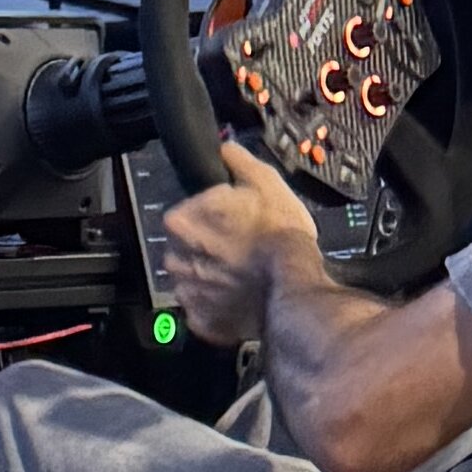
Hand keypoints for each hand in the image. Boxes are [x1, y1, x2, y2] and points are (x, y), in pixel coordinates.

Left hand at [150, 137, 319, 345]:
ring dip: (209, 277)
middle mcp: (176, 258)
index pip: (183, 213)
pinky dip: (217, 307)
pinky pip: (203, 312)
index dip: (208, 216)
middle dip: (205, 248)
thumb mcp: (265, 181)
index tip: (227, 221)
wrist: (295, 286)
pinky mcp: (203, 320)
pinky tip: (238, 297)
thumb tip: (226, 150)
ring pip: (191, 280)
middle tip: (236, 248)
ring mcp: (188, 292)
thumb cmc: (280, 235)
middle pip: (183, 248)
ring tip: (239, 274)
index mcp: (182, 221)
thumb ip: (237, 162)